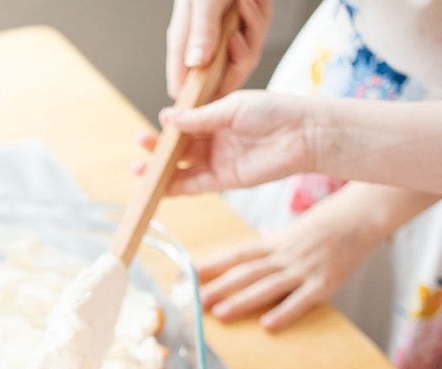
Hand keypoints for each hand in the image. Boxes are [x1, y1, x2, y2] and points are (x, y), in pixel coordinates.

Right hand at [135, 91, 317, 194]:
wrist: (302, 134)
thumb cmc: (274, 112)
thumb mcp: (231, 107)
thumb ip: (199, 117)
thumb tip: (167, 118)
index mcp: (216, 119)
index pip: (184, 125)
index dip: (167, 128)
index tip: (153, 126)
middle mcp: (215, 141)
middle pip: (179, 148)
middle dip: (158, 149)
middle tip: (140, 146)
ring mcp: (218, 162)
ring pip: (182, 169)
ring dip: (160, 170)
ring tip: (138, 169)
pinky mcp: (224, 181)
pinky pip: (194, 186)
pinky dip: (175, 187)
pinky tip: (158, 185)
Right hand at [166, 0, 272, 99]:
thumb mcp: (205, 0)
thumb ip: (201, 31)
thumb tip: (196, 64)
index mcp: (184, 40)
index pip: (183, 85)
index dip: (199, 97)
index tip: (216, 98)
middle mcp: (202, 41)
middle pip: (222, 76)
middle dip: (239, 58)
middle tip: (240, 34)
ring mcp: (222, 35)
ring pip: (244, 56)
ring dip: (252, 31)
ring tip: (246, 4)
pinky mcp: (240, 26)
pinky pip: (255, 36)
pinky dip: (259, 18)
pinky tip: (253, 1)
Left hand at [195, 188, 384, 330]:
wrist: (363, 216)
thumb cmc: (328, 224)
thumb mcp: (296, 229)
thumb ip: (276, 238)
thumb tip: (261, 236)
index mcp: (275, 243)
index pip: (238, 254)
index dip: (213, 264)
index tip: (189, 274)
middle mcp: (284, 256)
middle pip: (246, 272)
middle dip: (220, 287)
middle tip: (196, 301)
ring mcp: (304, 270)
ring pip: (267, 287)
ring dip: (242, 301)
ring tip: (220, 314)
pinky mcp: (325, 284)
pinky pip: (301, 301)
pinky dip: (284, 313)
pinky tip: (267, 326)